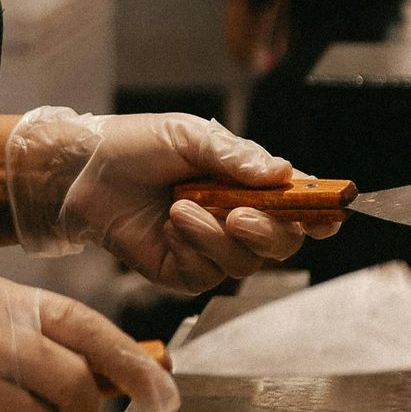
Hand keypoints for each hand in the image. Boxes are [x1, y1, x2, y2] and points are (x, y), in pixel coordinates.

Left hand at [4, 108, 342, 295]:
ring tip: (181, 208)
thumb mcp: (189, 136)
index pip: (300, 204)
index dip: (320, 212)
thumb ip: (237, 156)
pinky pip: (207, 275)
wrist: (82, 172)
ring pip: (245, 263)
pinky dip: (192, 249)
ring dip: (216, 237)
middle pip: (284, 243)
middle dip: (268, 231)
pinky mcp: (184, 272)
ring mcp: (212, 249)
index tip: (327, 212)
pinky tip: (169, 226)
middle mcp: (238, 219)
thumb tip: (285, 173)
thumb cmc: (135, 146)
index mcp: (249, 183)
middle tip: (239, 214)